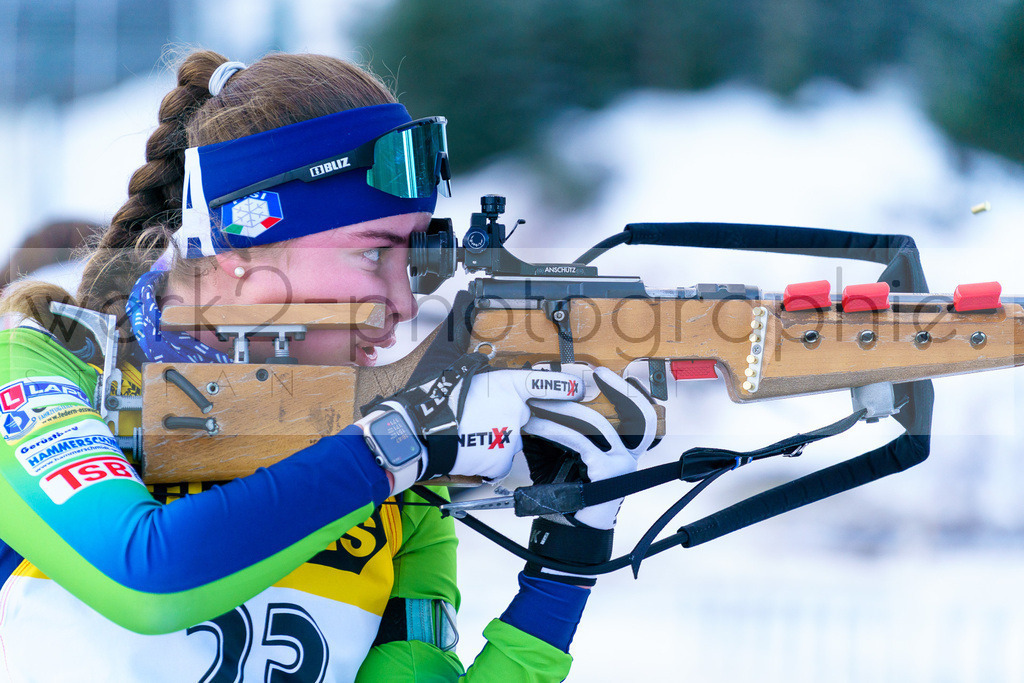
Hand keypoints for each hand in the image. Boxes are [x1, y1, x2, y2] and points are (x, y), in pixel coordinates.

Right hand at [364, 352, 584, 492]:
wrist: (418, 435)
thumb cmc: (433, 401)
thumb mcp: (454, 366)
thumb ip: (473, 352)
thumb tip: (468, 315)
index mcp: (506, 385)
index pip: (543, 384)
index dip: (564, 386)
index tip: (579, 388)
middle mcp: (514, 411)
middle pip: (523, 415)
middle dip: (510, 416)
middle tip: (480, 416)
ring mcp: (511, 438)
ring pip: (510, 438)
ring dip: (493, 436)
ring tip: (465, 431)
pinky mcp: (501, 461)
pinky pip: (500, 459)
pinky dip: (486, 456)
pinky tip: (467, 447)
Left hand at [520, 367, 656, 583]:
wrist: (572, 529)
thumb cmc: (571, 494)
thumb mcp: (570, 458)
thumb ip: (566, 434)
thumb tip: (545, 407)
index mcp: (626, 450)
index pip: (638, 415)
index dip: (626, 392)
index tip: (605, 374)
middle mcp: (630, 455)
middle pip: (634, 413)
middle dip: (617, 389)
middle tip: (594, 373)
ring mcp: (621, 463)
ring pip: (598, 424)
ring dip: (566, 408)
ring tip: (543, 401)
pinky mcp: (606, 471)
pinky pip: (579, 442)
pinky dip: (555, 430)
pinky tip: (537, 426)